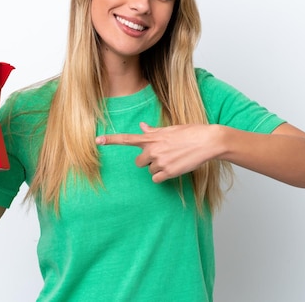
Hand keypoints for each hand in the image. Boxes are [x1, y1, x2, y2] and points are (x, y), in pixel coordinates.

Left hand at [95, 122, 217, 182]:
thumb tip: (142, 126)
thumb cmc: (191, 133)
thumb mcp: (170, 129)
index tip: (97, 140)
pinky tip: (174, 168)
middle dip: (147, 161)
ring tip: (173, 159)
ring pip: (150, 171)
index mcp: (152, 137)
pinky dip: (164, 176)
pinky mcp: (168, 172)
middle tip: (163, 156)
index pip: (127, 139)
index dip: (111, 140)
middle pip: (139, 162)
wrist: (207, 141)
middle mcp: (152, 149)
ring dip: (159, 168)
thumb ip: (154, 131)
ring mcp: (159, 161)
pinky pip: (157, 179)